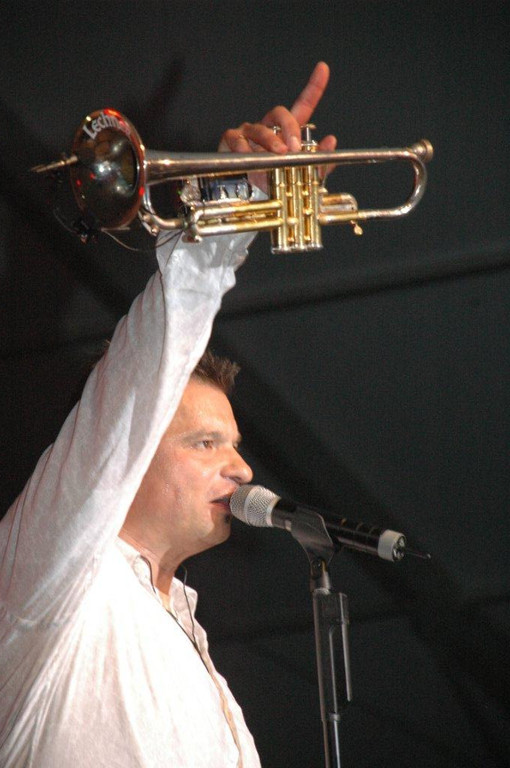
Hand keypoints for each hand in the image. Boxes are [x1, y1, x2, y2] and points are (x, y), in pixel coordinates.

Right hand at [218, 62, 336, 189]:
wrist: (249, 196)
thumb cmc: (272, 182)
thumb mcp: (299, 175)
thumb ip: (318, 161)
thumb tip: (330, 141)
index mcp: (286, 133)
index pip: (303, 106)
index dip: (313, 87)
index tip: (323, 69)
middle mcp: (268, 127)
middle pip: (280, 113)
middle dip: (289, 128)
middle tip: (295, 148)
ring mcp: (249, 133)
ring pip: (259, 129)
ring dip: (270, 141)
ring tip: (278, 154)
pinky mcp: (231, 141)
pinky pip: (236, 139)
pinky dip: (243, 148)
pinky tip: (250, 156)